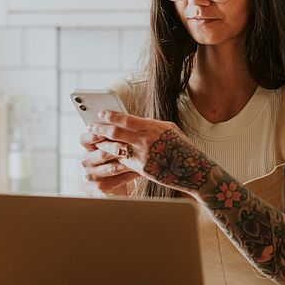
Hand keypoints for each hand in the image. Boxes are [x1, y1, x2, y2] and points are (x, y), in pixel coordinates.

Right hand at [79, 129, 138, 196]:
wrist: (115, 180)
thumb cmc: (115, 156)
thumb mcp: (111, 142)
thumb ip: (113, 133)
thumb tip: (122, 120)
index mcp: (86, 148)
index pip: (85, 139)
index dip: (96, 134)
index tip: (110, 128)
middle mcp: (86, 161)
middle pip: (101, 153)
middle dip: (117, 148)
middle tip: (130, 143)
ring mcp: (92, 175)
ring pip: (112, 167)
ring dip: (127, 162)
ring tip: (140, 157)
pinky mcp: (101, 186)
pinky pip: (118, 179)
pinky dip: (130, 174)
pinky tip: (140, 169)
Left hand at [87, 111, 205, 195]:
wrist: (193, 170)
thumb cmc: (183, 147)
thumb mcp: (169, 129)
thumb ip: (151, 124)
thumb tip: (135, 120)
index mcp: (153, 127)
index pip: (126, 119)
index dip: (111, 116)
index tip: (101, 114)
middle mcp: (146, 140)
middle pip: (116, 132)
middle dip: (100, 129)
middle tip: (91, 127)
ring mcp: (143, 155)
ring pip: (115, 148)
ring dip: (103, 144)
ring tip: (95, 141)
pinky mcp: (141, 169)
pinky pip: (123, 161)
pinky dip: (114, 157)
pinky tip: (107, 155)